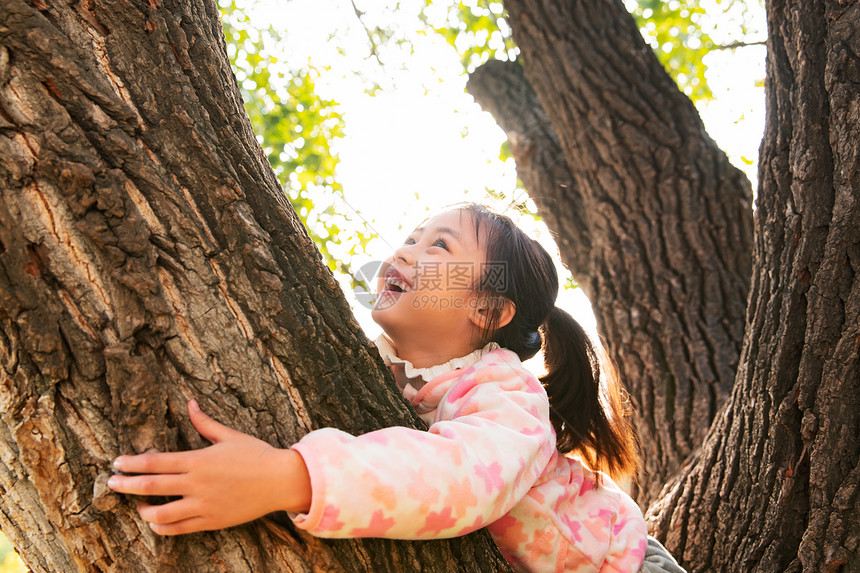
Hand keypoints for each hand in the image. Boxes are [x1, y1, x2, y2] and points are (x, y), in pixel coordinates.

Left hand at [107, 399, 311, 534]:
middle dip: (127, 485)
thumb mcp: (230, 435)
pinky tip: (156, 523)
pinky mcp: (211, 521)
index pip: (156, 462)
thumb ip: (205, 423)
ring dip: (144, 511)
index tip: (117, 463)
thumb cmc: (256, 455)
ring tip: (138, 507)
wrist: (280, 481)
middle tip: (111, 484)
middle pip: (152, 487)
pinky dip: (162, 528)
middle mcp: (197, 484)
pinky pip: (179, 529)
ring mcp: (203, 505)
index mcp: (199, 461)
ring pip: (161, 514)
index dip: (133, 463)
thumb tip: (190, 404)